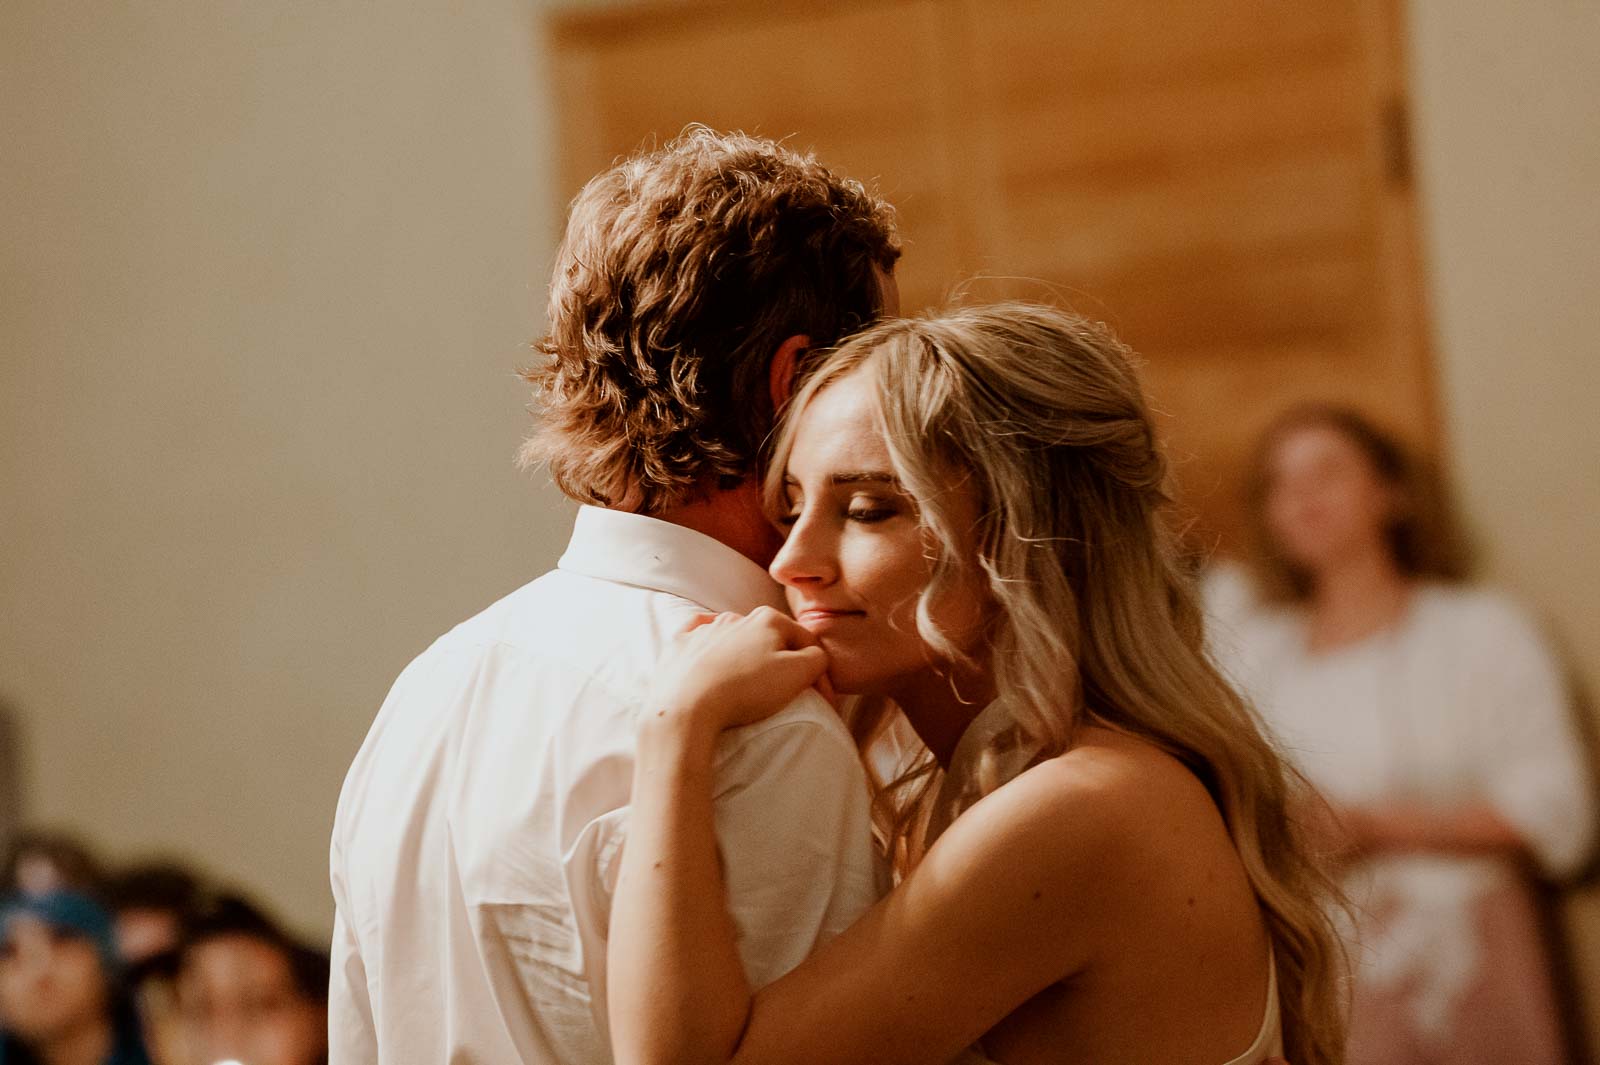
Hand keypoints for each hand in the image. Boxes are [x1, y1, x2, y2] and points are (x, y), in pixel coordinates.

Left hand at [647, 606, 829, 730]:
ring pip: (735, 637)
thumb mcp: (797, 674)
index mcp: (769, 620)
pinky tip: (711, 656)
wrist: (685, 708)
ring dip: (747, 657)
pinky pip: (698, 637)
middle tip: (786, 693)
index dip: (819, 673)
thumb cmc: (745, 689)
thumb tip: (815, 656)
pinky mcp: (679, 645)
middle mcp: (736, 617)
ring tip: (748, 686)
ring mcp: (704, 630)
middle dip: (783, 661)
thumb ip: (816, 658)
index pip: (806, 641)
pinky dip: (708, 645)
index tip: (824, 703)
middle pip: (770, 639)